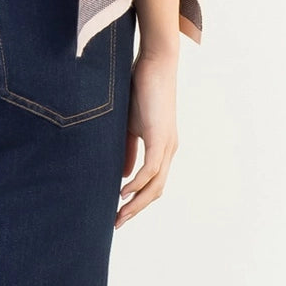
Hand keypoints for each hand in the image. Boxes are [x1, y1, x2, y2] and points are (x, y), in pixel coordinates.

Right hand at [116, 48, 179, 228]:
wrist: (155, 63)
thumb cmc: (142, 88)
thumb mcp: (131, 124)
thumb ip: (128, 149)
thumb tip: (123, 175)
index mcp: (163, 147)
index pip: (153, 183)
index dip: (137, 200)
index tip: (119, 213)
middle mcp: (169, 150)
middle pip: (156, 191)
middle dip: (136, 209)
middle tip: (116, 223)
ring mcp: (167, 144)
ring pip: (155, 185)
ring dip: (137, 203)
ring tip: (119, 215)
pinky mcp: (160, 136)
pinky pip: (150, 169)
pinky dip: (137, 183)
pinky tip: (122, 192)